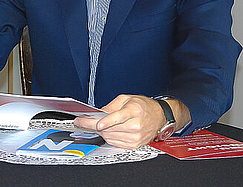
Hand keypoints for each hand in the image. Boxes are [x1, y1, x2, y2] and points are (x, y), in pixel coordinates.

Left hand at [73, 94, 187, 148]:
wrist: (160, 118)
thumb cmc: (144, 107)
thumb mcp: (128, 98)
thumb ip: (111, 105)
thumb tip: (98, 113)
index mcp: (135, 110)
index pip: (118, 117)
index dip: (105, 121)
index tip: (96, 124)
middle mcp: (136, 125)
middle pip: (110, 129)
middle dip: (93, 125)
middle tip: (82, 122)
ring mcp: (135, 137)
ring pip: (110, 136)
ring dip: (101, 131)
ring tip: (98, 124)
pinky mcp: (134, 145)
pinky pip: (114, 142)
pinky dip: (108, 136)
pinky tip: (108, 130)